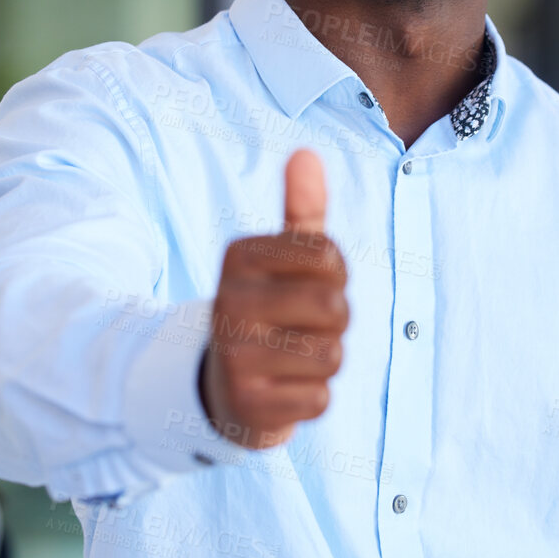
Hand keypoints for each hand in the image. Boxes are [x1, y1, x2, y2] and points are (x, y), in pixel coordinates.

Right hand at [199, 148, 348, 449]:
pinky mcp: (246, 404)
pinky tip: (282, 391)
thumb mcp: (282, 259)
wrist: (222, 388)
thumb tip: (306, 153)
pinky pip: (320, 399)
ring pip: (331, 356)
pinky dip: (311, 398)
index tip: (307, 285)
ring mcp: (233, 355)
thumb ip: (300, 210)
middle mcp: (227, 302)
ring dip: (324, 362)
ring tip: (291, 359)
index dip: (335, 274)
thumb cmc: (269, 312)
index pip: (328, 255)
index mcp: (237, 257)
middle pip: (335, 306)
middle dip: (335, 322)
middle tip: (303, 327)